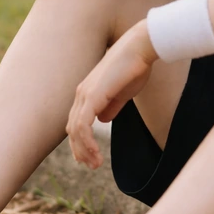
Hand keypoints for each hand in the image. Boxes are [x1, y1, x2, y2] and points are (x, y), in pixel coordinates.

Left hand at [66, 21, 159, 168]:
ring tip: (95, 164)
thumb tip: (103, 120)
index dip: (81, 141)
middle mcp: (82, 93)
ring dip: (84, 150)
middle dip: (80, 149)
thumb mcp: (123, 92)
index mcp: (88, 92)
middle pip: (72, 128)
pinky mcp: (93, 96)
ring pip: (75, 130)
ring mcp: (85, 94)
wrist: (141, 48)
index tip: (91, 157)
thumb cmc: (136, 66)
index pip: (77, 121)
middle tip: (92, 165)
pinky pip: (83, 126)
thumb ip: (112, 106)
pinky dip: (87, 142)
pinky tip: (96, 153)